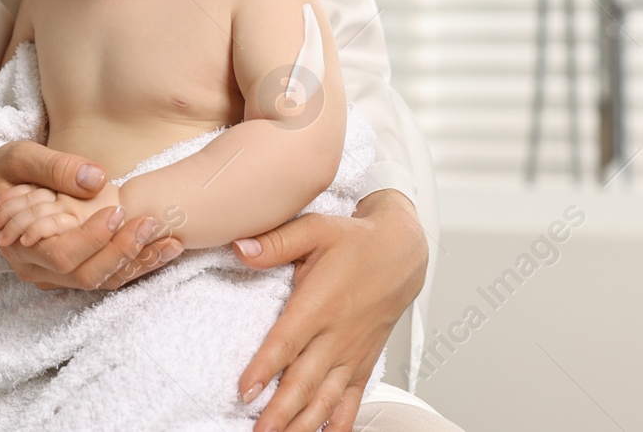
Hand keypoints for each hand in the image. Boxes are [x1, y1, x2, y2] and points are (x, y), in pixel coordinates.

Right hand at [0, 140, 182, 290]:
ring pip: (102, 282)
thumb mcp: (19, 159)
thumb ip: (54, 168)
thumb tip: (96, 180)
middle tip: (150, 224)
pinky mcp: (74, 272)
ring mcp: (56, 276)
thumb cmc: (2, 174)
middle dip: (122, 253)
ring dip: (139, 264)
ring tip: (171, 241)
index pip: (60, 254)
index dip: (92, 238)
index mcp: (20, 243)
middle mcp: (37, 269)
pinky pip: (108, 276)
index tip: (119, 210)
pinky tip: (166, 247)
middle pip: (86, 276)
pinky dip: (138, 265)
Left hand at [229, 189, 426, 431]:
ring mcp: (351, 353)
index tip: (245, 391)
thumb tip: (240, 248)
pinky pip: (351, 401)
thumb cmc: (355, 242)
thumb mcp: (314, 230)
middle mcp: (336, 335)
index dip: (265, 368)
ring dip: (303, 423)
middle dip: (279, 412)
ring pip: (325, 399)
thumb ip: (276, 242)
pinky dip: (338, 424)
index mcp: (320, 303)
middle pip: (304, 381)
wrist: (401, 252)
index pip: (287, 342)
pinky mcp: (362, 363)